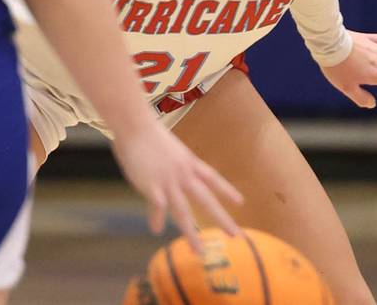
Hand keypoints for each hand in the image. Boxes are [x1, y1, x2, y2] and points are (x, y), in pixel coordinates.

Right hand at [111, 121, 243, 254]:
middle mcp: (183, 174)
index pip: (213, 178)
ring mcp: (168, 181)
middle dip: (222, 219)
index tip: (240, 202)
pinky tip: (155, 230)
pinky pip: (156, 207)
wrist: (135, 125)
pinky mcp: (152, 185)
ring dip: (191, 233)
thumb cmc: (146, 132)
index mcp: (189, 162)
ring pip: (183, 211)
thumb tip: (166, 175)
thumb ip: (169, 166)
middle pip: (206, 200)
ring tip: (198, 252)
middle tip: (236, 236)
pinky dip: (156, 219)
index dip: (227, 190)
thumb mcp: (167, 150)